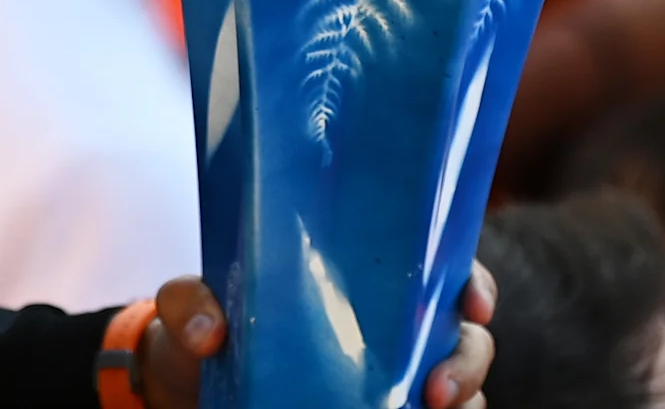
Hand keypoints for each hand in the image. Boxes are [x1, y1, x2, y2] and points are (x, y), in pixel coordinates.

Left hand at [122, 264, 490, 408]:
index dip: (472, 284)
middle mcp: (394, 325)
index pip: (443, 268)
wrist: (190, 386)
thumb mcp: (191, 304)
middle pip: (465, 337)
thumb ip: (192, 304)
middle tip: (438, 388)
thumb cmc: (206, 325)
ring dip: (461, 401)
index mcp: (368, 275)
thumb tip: (211, 332)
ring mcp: (393, 376)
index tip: (474, 305)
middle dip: (468, 361)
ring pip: (460, 389)